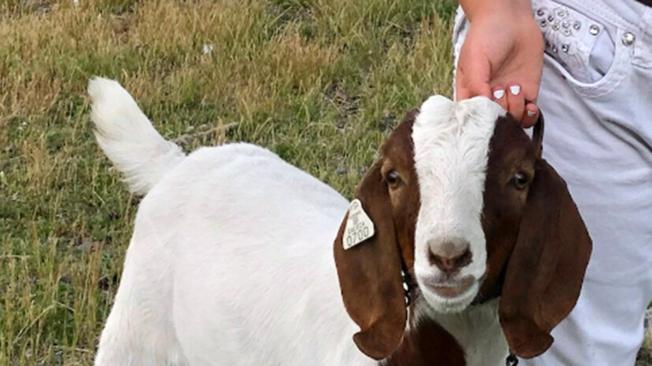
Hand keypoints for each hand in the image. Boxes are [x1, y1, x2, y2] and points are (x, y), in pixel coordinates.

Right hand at [456, 1, 543, 126]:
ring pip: (512, 122)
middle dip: (499, 112)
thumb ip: (476, 86)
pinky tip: (530, 104)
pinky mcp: (527, 94)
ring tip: (514, 88)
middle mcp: (487, 100)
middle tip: (500, 90)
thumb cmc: (486, 36)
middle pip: (493, 124)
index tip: (486, 111)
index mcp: (469, 94)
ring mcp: (507, 98)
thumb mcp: (474, 60)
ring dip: (515, 111)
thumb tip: (483, 109)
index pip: (471, 120)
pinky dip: (530, 115)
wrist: (512, 19)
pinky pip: (529, 116)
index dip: (479, 122)